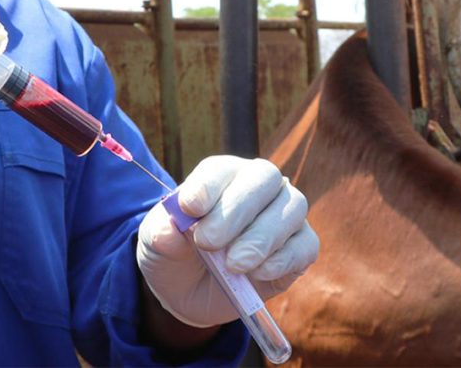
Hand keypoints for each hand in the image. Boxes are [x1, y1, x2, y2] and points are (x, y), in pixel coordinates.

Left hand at [137, 156, 318, 327]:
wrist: (193, 292)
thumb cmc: (177, 255)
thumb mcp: (156, 246)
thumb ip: (161, 235)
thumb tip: (171, 232)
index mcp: (223, 176)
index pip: (222, 169)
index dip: (208, 185)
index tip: (189, 208)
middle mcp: (260, 187)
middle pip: (265, 178)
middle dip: (237, 209)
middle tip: (208, 242)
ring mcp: (285, 215)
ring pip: (292, 208)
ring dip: (262, 237)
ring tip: (234, 265)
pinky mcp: (301, 247)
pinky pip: (305, 245)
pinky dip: (282, 259)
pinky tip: (257, 274)